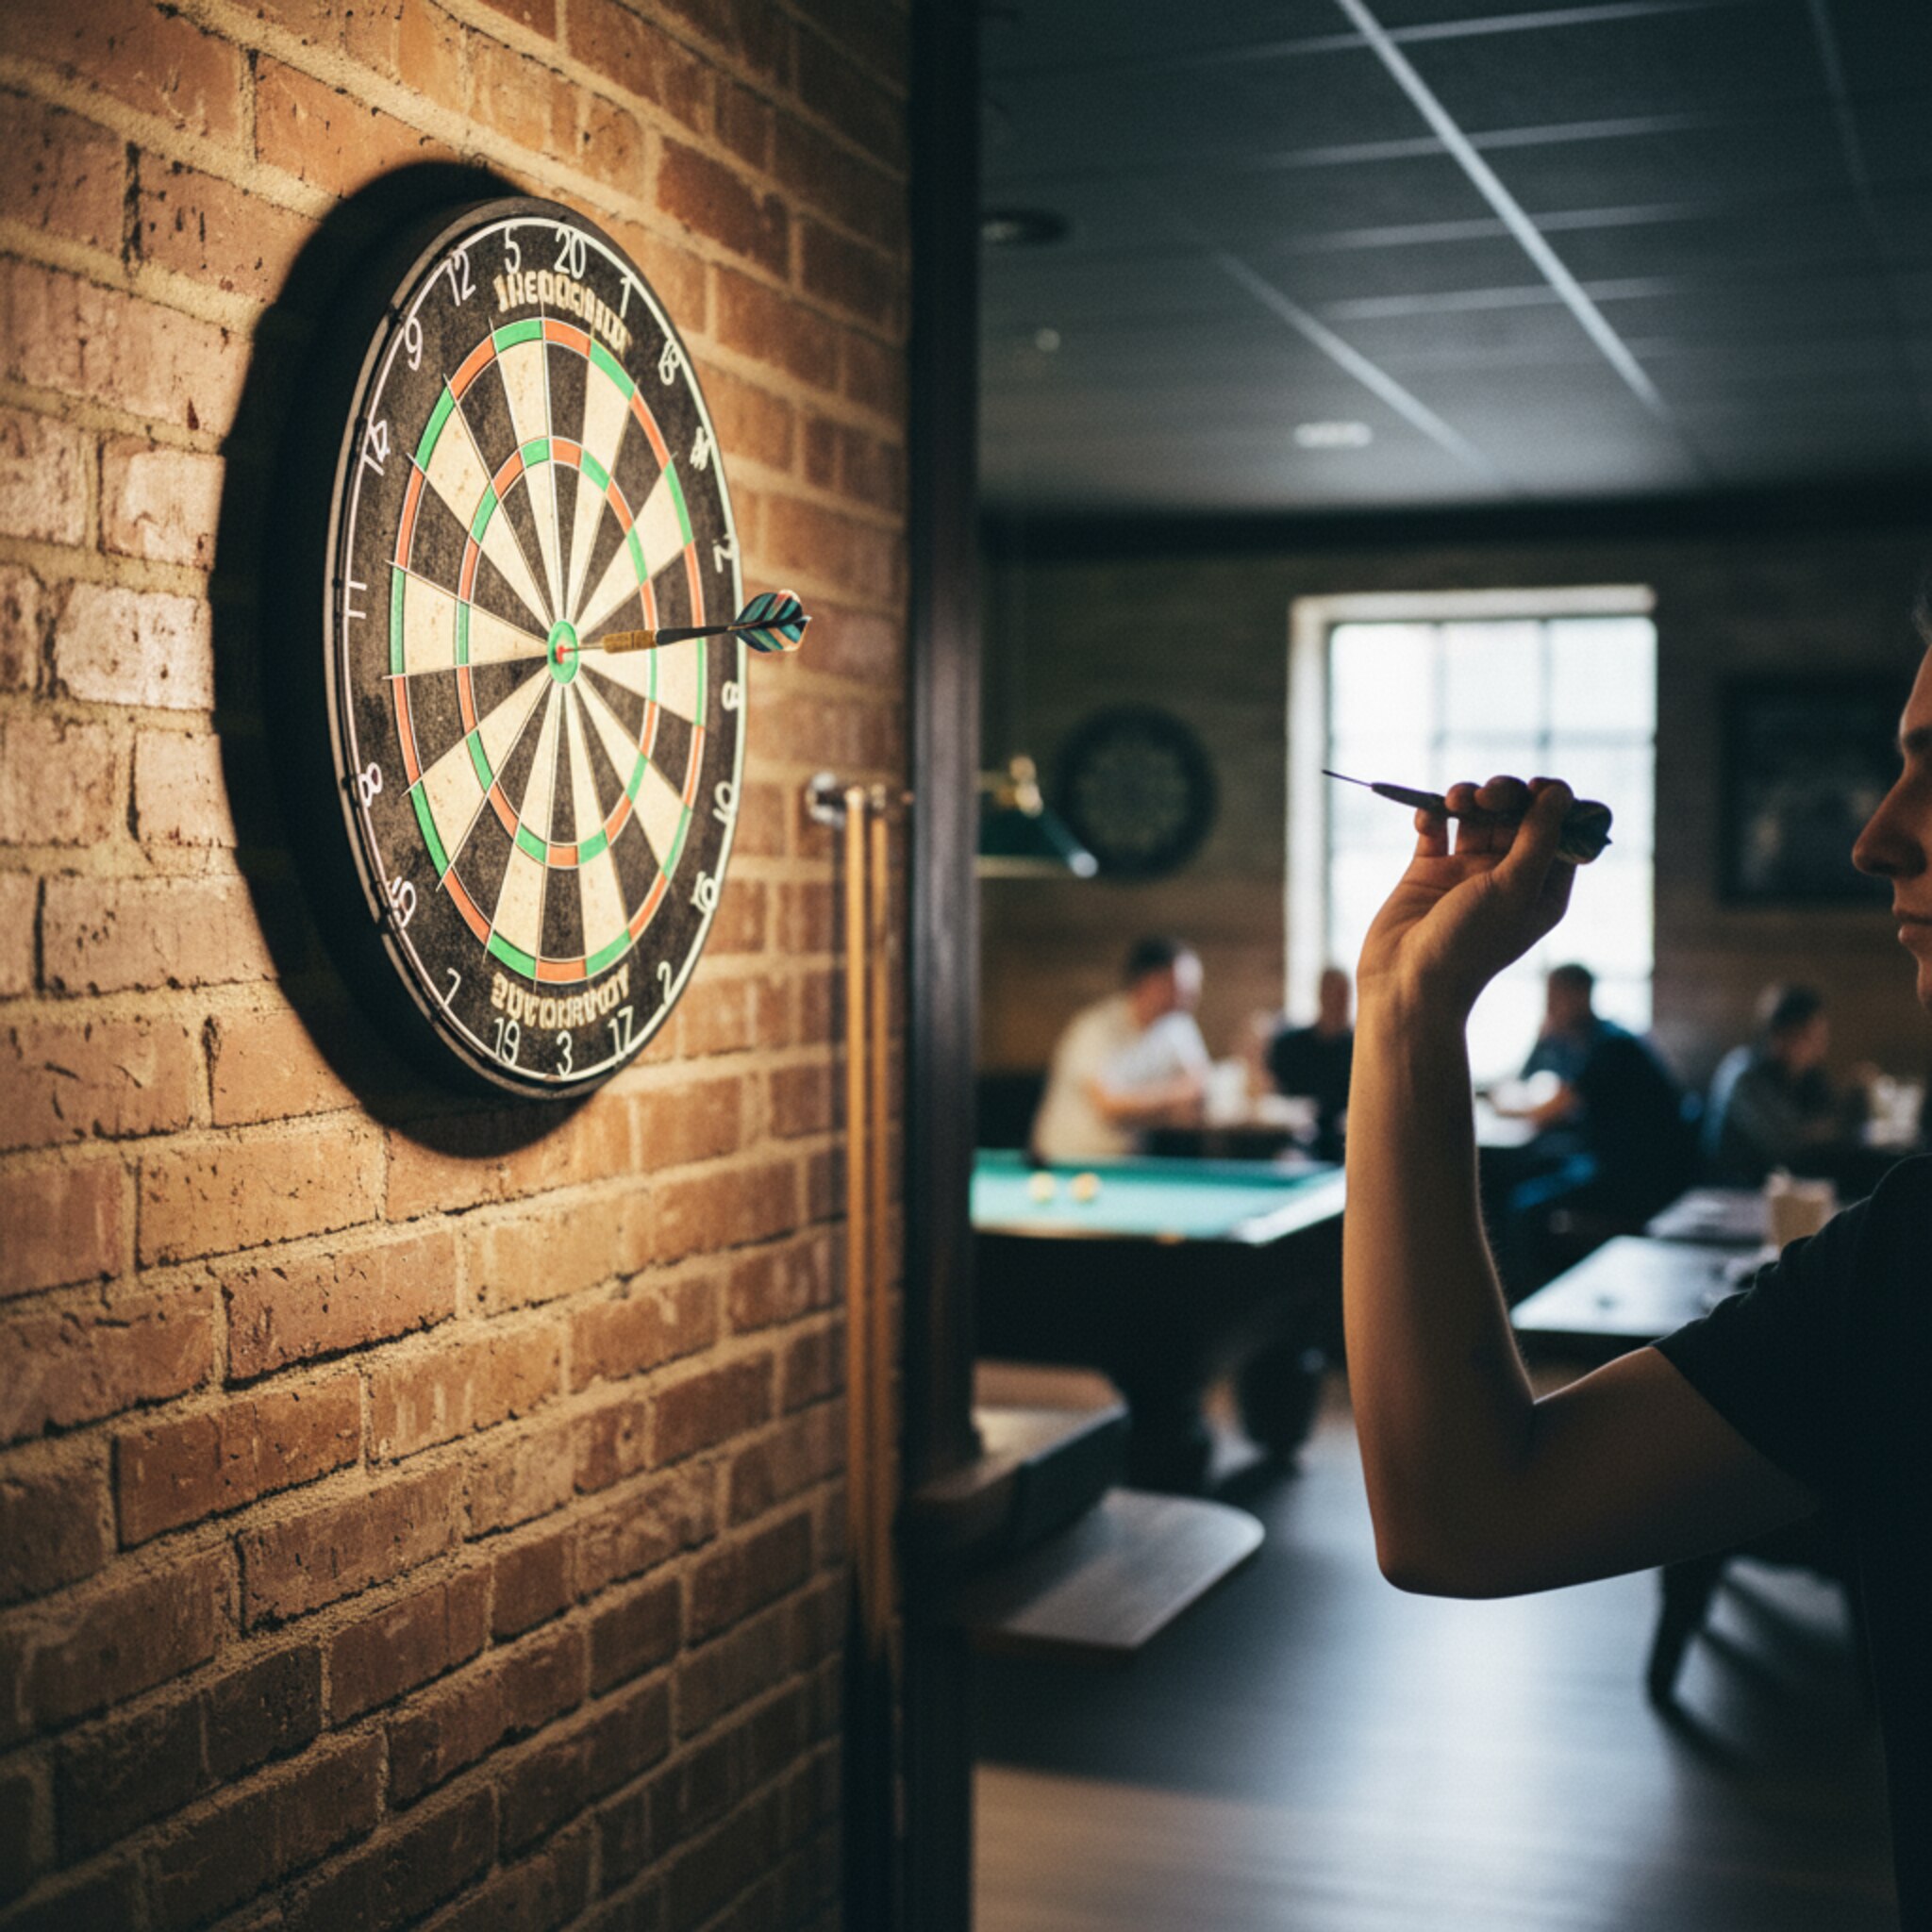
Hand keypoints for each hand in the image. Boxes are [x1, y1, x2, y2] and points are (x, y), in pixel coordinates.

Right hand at [1357, 776, 1578, 1016]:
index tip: (1538, 788)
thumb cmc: (1470, 944)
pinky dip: (1432, 813)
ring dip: (1468, 798)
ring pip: (1475, 817)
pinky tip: (1428, 815)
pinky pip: (1434, 828)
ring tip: (1457, 799)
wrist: (1408, 982)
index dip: (1552, 804)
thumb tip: (1560, 791)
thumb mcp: (1515, 888)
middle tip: (1491, 795)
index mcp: (1540, 888)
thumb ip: (1539, 837)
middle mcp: (1506, 877)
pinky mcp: (1426, 871)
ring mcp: (1464, 873)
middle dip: (1505, 795)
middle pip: (1515, 815)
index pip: (1559, 831)